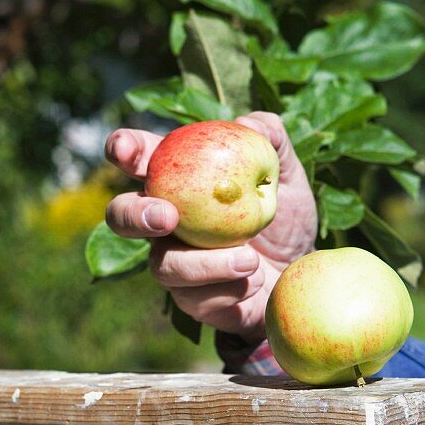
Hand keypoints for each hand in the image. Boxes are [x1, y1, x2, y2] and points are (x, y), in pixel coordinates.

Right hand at [104, 113, 317, 342]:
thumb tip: (246, 123)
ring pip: (163, 266)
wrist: (303, 276)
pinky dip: (228, 288)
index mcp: (178, 181)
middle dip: (135, 215)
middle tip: (167, 217)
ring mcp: (174, 263)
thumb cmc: (288, 219)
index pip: (140, 160)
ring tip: (250, 260)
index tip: (126, 150)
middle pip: (122, 216)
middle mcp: (166, 223)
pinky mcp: (191, 300)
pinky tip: (254, 282)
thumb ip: (272, 139)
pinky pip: (194, 298)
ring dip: (205, 264)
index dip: (123, 149)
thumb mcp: (288, 175)